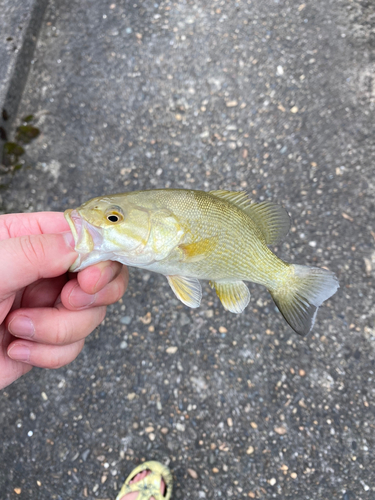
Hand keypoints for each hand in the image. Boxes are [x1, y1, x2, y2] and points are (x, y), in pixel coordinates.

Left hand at [0, 212, 127, 389]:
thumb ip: (34, 251)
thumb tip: (79, 244)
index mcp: (28, 241)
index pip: (83, 235)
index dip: (99, 256)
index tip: (88, 278)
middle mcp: (44, 272)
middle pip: (101, 277)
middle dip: (90, 297)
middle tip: (68, 301)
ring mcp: (47, 307)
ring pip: (91, 316)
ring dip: (58, 329)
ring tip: (17, 328)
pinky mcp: (46, 342)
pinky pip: (73, 348)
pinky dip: (48, 353)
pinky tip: (14, 348)